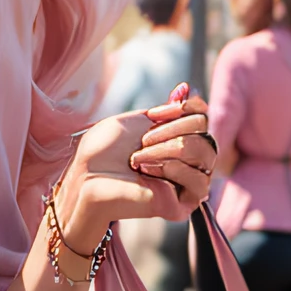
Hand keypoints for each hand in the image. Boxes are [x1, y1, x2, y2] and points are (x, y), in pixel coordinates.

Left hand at [58, 86, 213, 251]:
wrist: (87, 178)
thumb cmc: (102, 151)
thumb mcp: (134, 121)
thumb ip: (165, 110)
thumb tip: (187, 88)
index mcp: (175, 138)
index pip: (201, 116)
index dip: (185, 108)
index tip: (154, 114)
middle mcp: (186, 159)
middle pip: (204, 131)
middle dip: (170, 130)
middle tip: (142, 142)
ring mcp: (187, 181)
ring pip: (204, 152)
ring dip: (167, 150)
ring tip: (138, 160)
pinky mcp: (185, 202)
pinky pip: (199, 180)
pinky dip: (174, 170)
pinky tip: (148, 173)